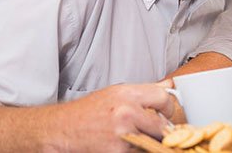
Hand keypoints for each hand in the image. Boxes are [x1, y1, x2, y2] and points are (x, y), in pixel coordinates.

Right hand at [46, 81, 175, 151]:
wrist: (61, 130)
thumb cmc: (87, 112)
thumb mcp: (115, 94)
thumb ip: (144, 92)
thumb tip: (170, 85)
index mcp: (127, 94)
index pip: (164, 97)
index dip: (168, 108)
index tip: (166, 114)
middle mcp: (126, 111)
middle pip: (162, 124)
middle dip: (160, 129)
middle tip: (150, 131)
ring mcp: (123, 133)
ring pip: (153, 141)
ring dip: (148, 141)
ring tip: (131, 136)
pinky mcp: (118, 151)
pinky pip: (138, 151)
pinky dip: (135, 149)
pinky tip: (121, 144)